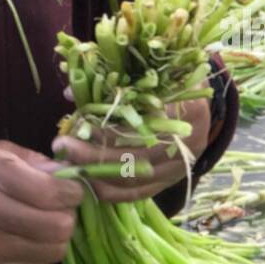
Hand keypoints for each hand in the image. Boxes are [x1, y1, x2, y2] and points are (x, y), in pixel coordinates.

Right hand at [0, 140, 84, 263]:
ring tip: (43, 223)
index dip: (74, 191)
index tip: (72, 188)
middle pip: (59, 228)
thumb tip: (67, 175)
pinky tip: (24, 239)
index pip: (53, 193)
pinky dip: (38, 254)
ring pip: (53, 253)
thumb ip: (29, 160)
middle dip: (68, 216)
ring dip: (56, 237)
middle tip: (59, 207)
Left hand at [51, 91, 210, 202]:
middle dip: (94, 153)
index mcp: (185, 104)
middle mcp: (189, 138)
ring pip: (136, 176)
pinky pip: (142, 192)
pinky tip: (90, 186)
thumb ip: (113, 80)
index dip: (107, 125)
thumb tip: (70, 92)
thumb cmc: (169, 81)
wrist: (201, 103)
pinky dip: (114, 192)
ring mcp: (182, 163)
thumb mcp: (148, 71)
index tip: (77, 122)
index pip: (141, 121)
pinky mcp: (174, 179)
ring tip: (69, 165)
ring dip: (99, 174)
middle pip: (135, 152)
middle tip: (63, 145)